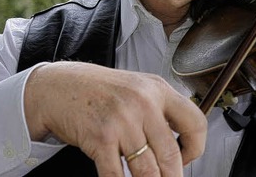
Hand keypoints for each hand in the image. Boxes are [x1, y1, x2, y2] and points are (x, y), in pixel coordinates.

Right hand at [24, 61, 206, 176]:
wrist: (59, 86)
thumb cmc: (101, 90)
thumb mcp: (139, 88)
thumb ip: (161, 109)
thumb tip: (182, 141)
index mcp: (159, 90)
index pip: (195, 123)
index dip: (196, 147)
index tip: (187, 158)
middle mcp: (144, 103)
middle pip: (171, 154)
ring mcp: (122, 121)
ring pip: (147, 170)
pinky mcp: (100, 138)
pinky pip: (116, 175)